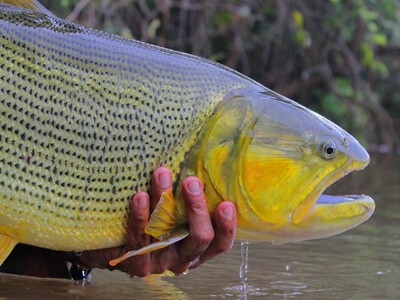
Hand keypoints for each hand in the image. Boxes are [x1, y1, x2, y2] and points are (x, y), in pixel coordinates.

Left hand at [78, 167, 236, 275]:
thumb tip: (198, 163)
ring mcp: (159, 262)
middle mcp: (182, 258)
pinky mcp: (136, 262)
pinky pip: (139, 237)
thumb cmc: (151, 223)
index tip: (226, 203)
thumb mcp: (174, 215)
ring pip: (167, 234)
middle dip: (198, 209)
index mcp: (196, 248)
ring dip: (166, 201)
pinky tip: (140, 196)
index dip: (227, 227)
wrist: (111, 247)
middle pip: (199, 239)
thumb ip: (187, 202)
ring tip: (162, 174)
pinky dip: (141, 215)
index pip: (219, 244)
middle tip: (192, 182)